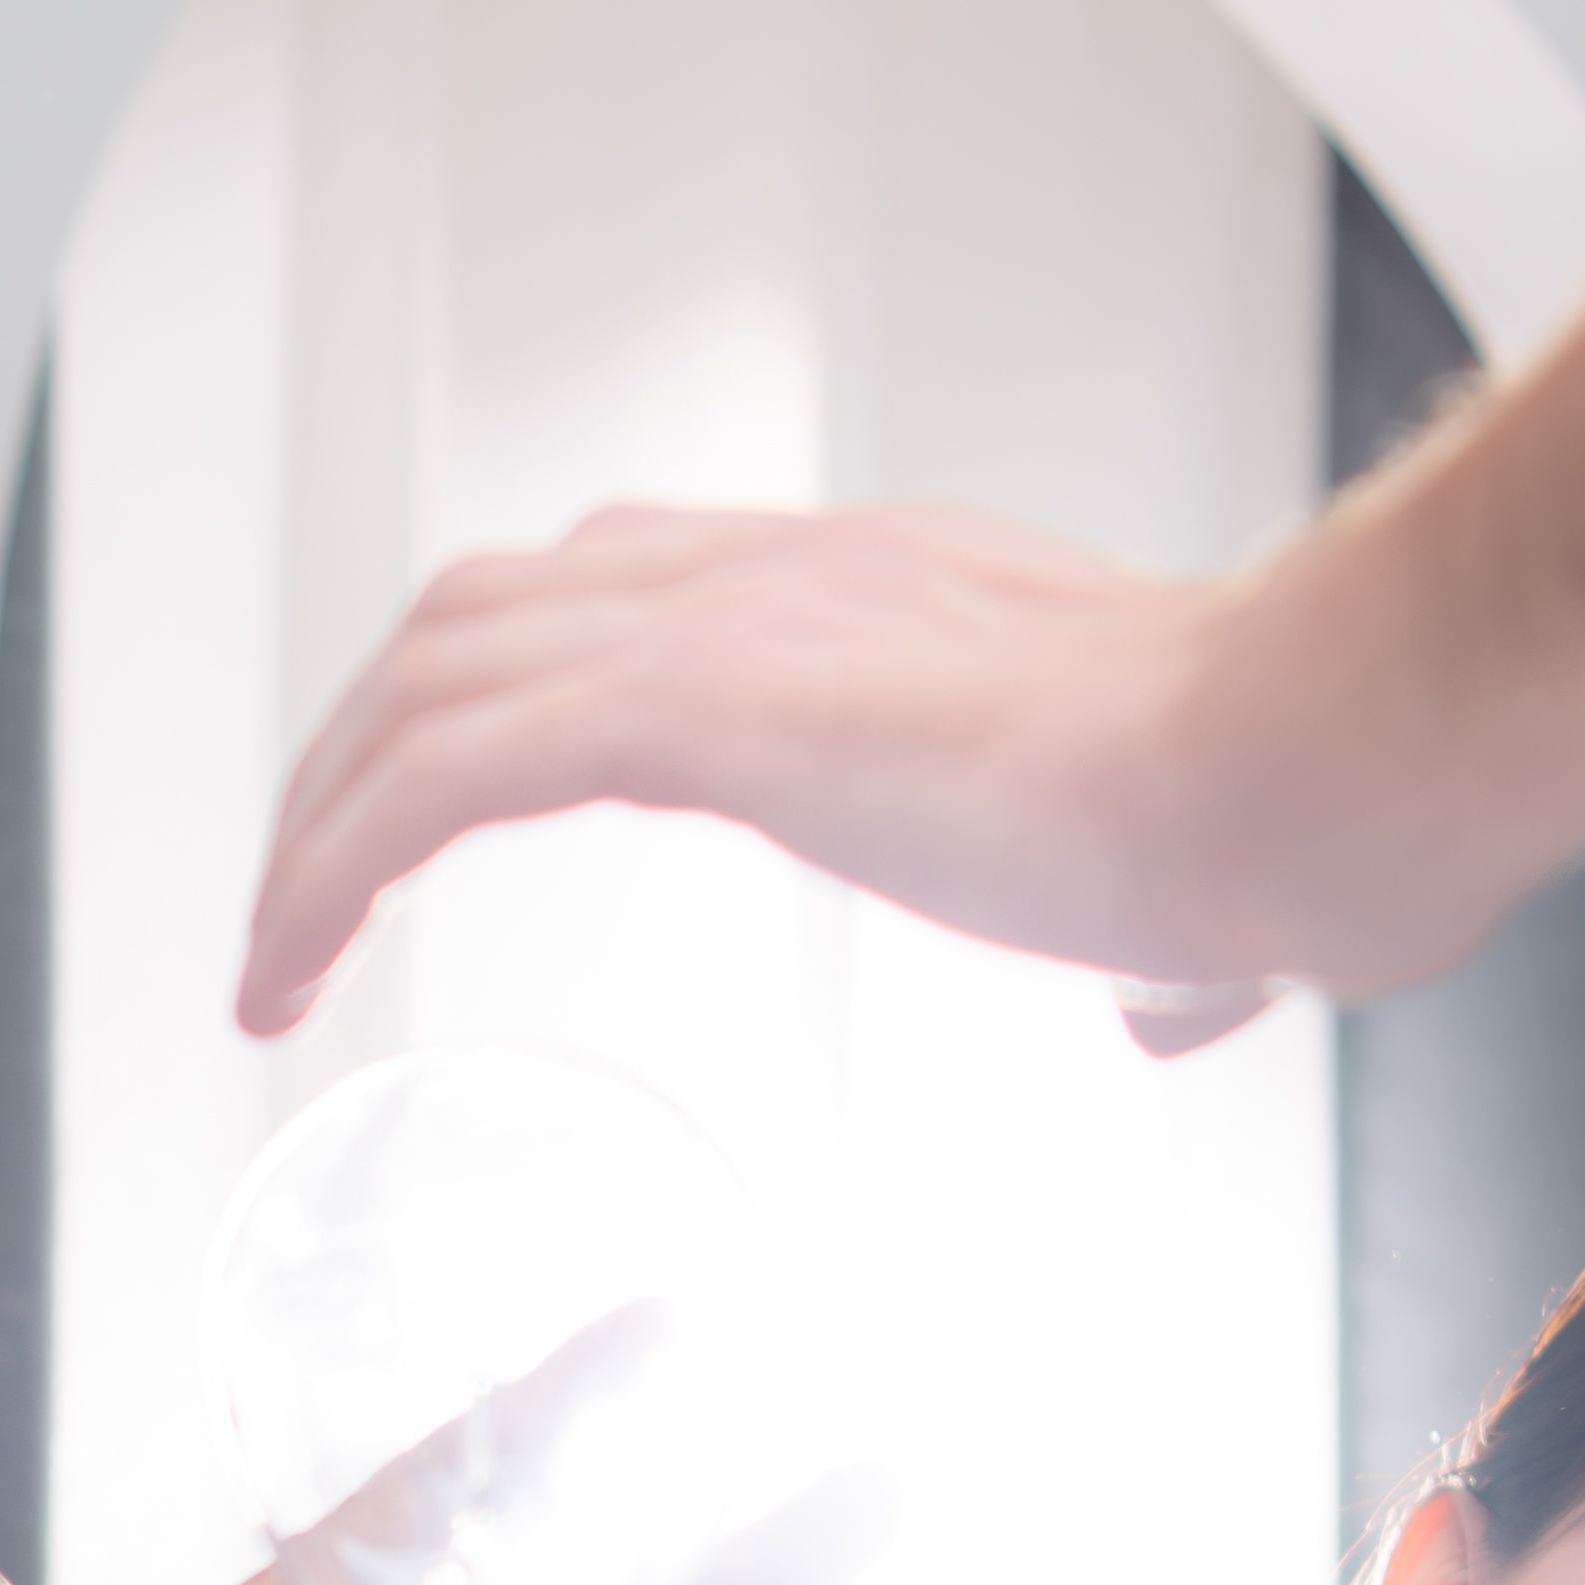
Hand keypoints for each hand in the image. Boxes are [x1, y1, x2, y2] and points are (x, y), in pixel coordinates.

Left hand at [240, 502, 1322, 1047]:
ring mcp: (734, 627)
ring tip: (273, 953)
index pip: (628, 590)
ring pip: (432, 671)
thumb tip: (1176, 1008)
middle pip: (487, 609)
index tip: (451, 806)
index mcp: (877, 598)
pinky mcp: (703, 706)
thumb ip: (1157, 942)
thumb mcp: (1192, 888)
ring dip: (323, 809)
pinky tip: (288, 963)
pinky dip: (334, 861)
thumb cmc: (1280, 818)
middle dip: (371, 743)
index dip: (511, 687)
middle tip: (310, 894)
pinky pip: (446, 770)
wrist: (1311, 759)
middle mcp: (782, 577)